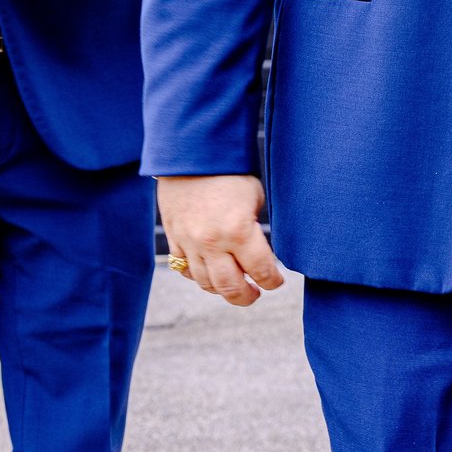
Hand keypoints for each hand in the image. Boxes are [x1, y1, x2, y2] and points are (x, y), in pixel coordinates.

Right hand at [157, 174, 284, 306]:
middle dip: (247, 297)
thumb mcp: (254, 197)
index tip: (277, 281)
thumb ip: (255, 228)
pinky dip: (199, 276)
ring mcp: (190, 243)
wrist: (189, 155)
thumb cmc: (228, 171)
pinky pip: (185, 269)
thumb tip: (259, 251)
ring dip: (222, 291)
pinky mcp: (174, 238)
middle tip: (256, 294)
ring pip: (206, 283)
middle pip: (231, 288)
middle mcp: (212, 243)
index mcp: (239, 231)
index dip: (273, 281)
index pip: (261, 271)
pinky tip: (210, 272)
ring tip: (234, 287)